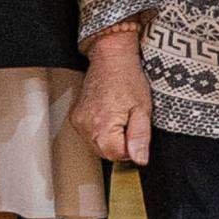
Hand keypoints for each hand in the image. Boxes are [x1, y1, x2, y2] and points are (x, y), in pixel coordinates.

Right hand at [70, 30, 153, 168]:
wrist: (111, 58)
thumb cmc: (128, 79)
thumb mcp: (143, 109)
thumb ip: (140, 137)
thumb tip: (139, 160)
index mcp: (103, 126)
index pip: (116, 156)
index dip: (130, 148)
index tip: (135, 132)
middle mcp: (86, 126)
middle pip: (105, 153)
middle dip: (120, 144)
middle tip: (129, 121)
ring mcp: (78, 121)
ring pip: (96, 145)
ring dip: (109, 138)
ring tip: (119, 115)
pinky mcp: (75, 117)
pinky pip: (89, 134)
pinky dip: (100, 130)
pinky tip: (108, 114)